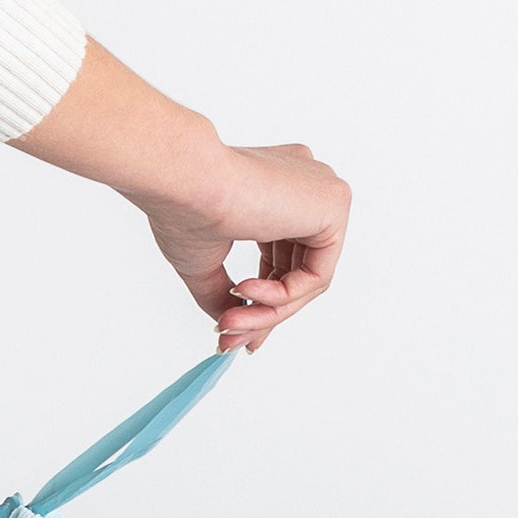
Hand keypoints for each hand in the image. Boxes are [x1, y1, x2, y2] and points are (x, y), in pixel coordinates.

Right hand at [15, 42, 350, 350]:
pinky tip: (246, 292)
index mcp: (277, 186)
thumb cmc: (184, 206)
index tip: (237, 331)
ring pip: (307, 280)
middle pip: (297, 272)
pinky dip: (283, 296)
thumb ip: (224, 292)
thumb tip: (231, 325)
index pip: (283, 256)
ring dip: (268, 312)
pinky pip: (318, 275)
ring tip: (230, 322)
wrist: (183, 177)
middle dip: (264, 314)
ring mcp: (322, 191)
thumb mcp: (205, 261)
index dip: (263, 301)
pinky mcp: (335, 203)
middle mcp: (304, 184)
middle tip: (234, 340)